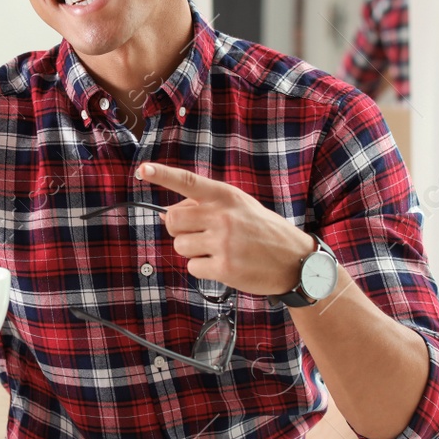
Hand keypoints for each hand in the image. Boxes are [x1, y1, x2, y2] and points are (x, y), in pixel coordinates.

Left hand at [138, 162, 316, 296]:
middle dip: (180, 229)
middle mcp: (222, 216)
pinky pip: (193, 267)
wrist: (296, 260)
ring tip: (218, 250)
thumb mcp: (240, 206)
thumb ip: (207, 205)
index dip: (162, 175)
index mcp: (226, 196)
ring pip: (180, 246)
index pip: (188, 182)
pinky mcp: (224, 268)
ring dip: (193, 251)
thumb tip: (169, 214)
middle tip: (200, 235)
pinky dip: (203, 269)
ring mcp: (223, 242)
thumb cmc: (263, 231)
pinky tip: (224, 265)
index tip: (142, 170)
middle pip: (173, 220)